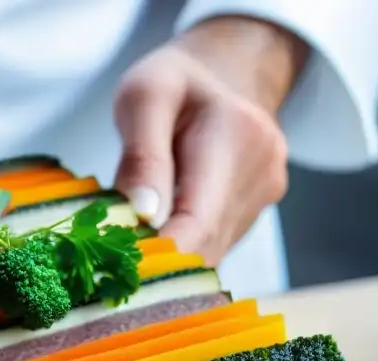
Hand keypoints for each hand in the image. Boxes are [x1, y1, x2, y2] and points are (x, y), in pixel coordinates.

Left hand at [112, 16, 308, 264]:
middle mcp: (261, 171)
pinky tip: (163, 228)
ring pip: (211, 251)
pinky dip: (185, 245)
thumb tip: (142, 215)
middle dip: (158, 259)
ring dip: (171, 254)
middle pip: (205, 244)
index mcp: (235, 135)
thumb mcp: (144, 96)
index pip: (198, 221)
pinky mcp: (258, 210)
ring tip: (135, 236)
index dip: (159, 256)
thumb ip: (142, 154)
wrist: (228, 73)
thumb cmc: (177, 81)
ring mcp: (265, 195)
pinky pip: (216, 244)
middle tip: (112, 260)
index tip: (120, 270)